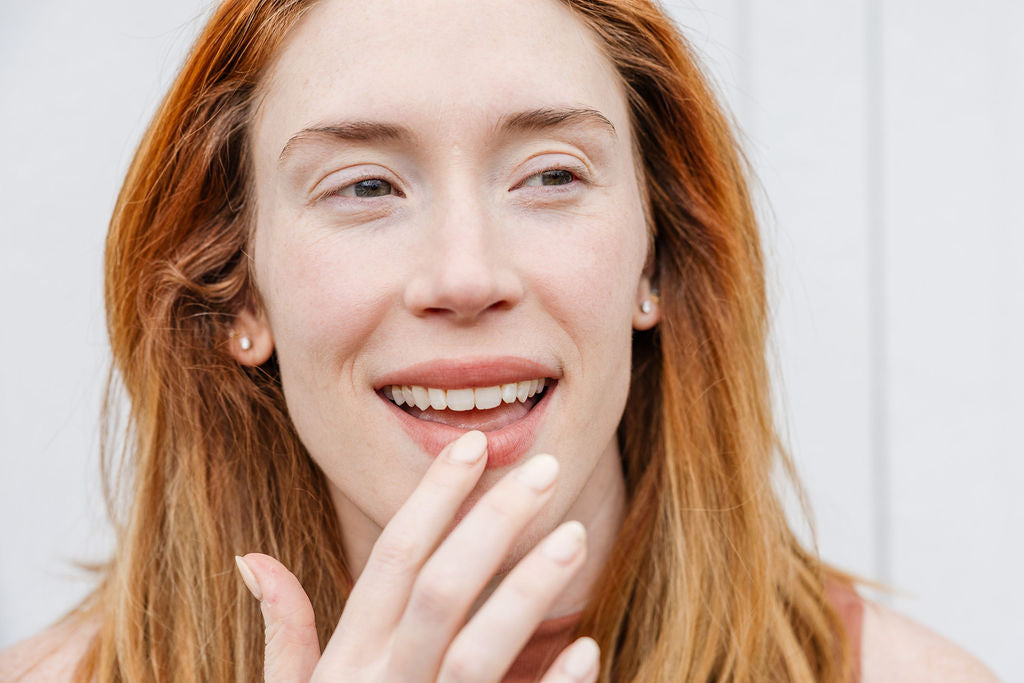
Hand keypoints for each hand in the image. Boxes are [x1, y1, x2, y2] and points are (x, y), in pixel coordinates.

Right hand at [234, 430, 599, 681]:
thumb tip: (252, 558)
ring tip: (575, 536)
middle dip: (495, 522)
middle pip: (441, 588)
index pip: (394, 557)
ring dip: (527, 590)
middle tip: (548, 469)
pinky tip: (587, 648)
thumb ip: (285, 634)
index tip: (476, 445)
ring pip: (478, 649)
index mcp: (348, 661)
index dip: (436, 495)